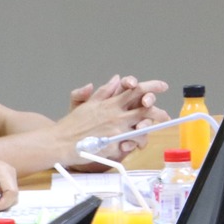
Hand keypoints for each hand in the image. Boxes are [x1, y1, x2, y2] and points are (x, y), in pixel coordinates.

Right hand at [53, 79, 167, 162]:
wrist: (58, 142)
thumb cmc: (71, 125)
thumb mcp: (87, 104)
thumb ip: (104, 92)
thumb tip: (116, 78)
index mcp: (110, 104)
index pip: (136, 90)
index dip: (152, 87)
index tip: (163, 86)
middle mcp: (116, 115)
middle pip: (146, 109)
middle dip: (158, 112)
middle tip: (166, 115)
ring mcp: (116, 130)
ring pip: (142, 128)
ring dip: (148, 130)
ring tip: (148, 133)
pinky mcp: (114, 145)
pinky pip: (132, 144)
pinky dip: (136, 144)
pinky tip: (135, 145)